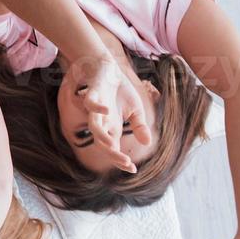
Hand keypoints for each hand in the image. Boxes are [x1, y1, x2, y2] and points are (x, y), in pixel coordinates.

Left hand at [62, 56, 149, 172]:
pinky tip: (106, 109)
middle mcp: (102, 121)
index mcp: (111, 127)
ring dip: (101, 136)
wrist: (107, 68)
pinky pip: (91, 103)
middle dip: (113, 154)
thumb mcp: (135, 110)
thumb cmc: (119, 90)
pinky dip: (97, 106)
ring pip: (94, 127)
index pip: (113, 149)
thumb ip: (139, 126)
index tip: (133, 170)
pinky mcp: (93, 94)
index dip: (120, 160)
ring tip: (110, 145)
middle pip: (103, 143)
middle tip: (126, 162)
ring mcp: (96, 109)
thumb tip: (148, 143)